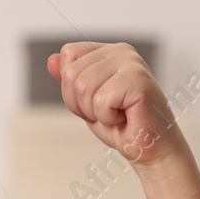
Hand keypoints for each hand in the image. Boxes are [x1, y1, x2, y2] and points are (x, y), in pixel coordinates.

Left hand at [47, 42, 180, 166]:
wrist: (148, 148)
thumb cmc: (121, 125)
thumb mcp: (85, 100)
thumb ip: (69, 79)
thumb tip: (51, 60)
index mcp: (109, 51)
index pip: (69, 55)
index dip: (72, 87)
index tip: (94, 101)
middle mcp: (121, 51)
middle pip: (72, 73)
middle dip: (81, 103)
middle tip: (107, 112)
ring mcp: (131, 63)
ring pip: (83, 87)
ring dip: (94, 112)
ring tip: (117, 114)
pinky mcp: (138, 81)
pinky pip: (100, 101)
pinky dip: (107, 117)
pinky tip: (125, 117)